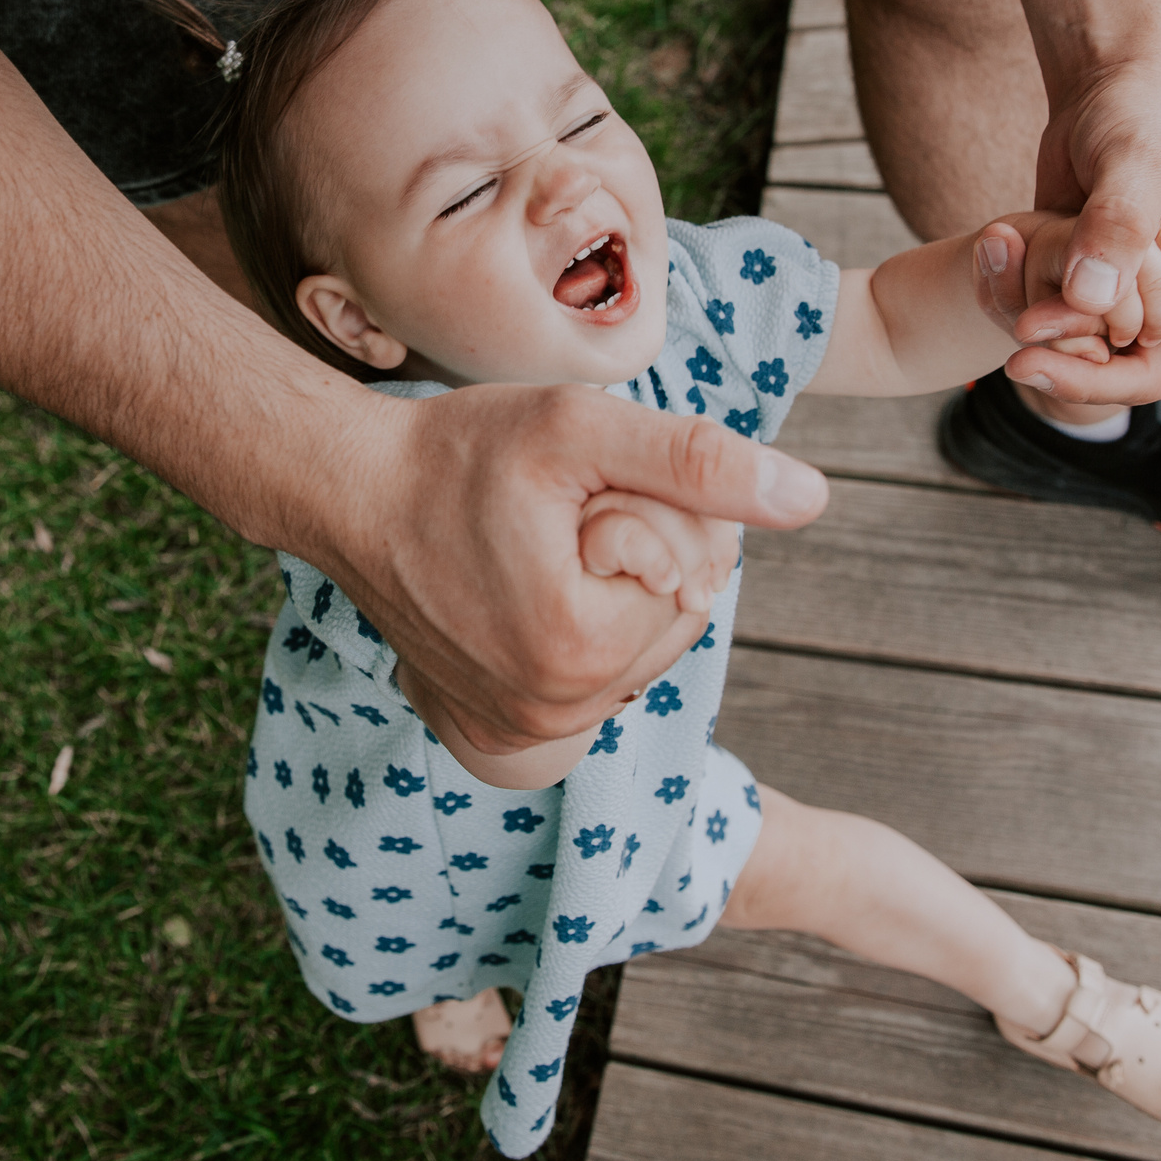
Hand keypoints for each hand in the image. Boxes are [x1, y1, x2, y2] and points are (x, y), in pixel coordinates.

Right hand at [316, 383, 825, 757]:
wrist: (347, 494)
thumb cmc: (456, 452)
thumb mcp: (582, 427)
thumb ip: (701, 463)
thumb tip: (813, 498)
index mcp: (582, 648)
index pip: (696, 577)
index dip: (656, 514)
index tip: (580, 493)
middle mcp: (554, 713)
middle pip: (673, 623)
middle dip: (644, 559)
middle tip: (565, 515)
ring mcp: (524, 732)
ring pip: (637, 650)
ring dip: (614, 593)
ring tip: (542, 549)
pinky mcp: (500, 733)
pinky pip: (592, 679)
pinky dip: (581, 629)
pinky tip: (527, 589)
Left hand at [1015, 72, 1160, 403]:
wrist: (1112, 90)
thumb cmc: (1141, 116)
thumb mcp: (1135, 162)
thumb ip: (1119, 227)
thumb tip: (1093, 299)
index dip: (1104, 358)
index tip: (1029, 329)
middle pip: (1133, 365)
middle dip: (1071, 351)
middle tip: (1014, 332)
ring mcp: (1160, 302)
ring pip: (1099, 353)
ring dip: (1050, 337)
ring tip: (1008, 309)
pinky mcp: (1115, 292)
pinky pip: (1074, 328)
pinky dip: (1039, 314)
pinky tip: (1008, 288)